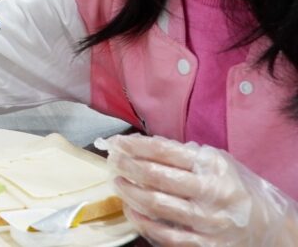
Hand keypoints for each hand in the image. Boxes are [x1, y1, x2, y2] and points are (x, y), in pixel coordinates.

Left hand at [104, 134, 297, 245]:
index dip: (135, 146)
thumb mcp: (216, 163)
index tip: (116, 143)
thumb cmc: (233, 188)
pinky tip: (131, 210)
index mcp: (213, 166)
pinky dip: (142, 222)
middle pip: (156, 177)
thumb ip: (181, 154)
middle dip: (128, 167)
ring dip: (130, 192)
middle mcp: (212, 193)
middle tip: (113, 162)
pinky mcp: (205, 245)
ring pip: (156, 205)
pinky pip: (165, 235)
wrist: (267, 227)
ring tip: (118, 183)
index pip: (165, 151)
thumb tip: (138, 145)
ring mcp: (209, 221)